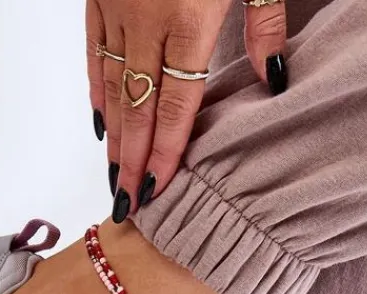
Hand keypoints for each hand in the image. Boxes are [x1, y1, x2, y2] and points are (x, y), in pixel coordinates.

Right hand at [87, 0, 287, 219]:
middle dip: (132, 159)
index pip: (176, 104)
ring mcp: (117, 6)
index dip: (166, 151)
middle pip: (138, 106)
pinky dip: (97, 89)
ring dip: (114, 135)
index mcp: (189, 19)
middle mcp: (146, 19)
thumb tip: (274, 77)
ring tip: (116, 175)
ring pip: (112, 85)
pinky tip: (103, 122)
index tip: (157, 189)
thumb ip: (265, 21)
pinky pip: (92, 49)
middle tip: (128, 200)